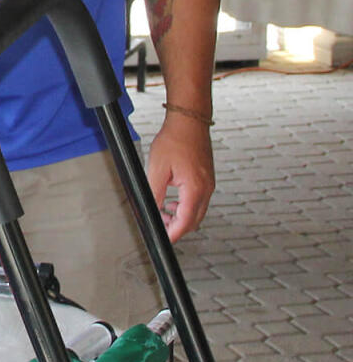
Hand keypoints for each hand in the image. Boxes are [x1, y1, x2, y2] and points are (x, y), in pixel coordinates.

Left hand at [145, 111, 214, 241]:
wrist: (189, 122)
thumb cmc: (174, 140)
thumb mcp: (157, 169)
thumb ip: (155, 193)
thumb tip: (152, 211)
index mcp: (195, 189)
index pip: (186, 222)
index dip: (174, 234)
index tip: (164, 239)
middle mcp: (206, 189)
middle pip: (194, 220)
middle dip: (177, 227)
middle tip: (160, 225)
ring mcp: (209, 184)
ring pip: (197, 211)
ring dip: (181, 216)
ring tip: (163, 212)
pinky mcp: (207, 178)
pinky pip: (199, 200)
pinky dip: (186, 206)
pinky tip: (172, 201)